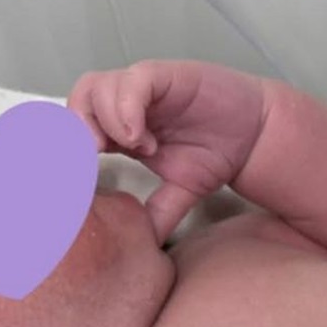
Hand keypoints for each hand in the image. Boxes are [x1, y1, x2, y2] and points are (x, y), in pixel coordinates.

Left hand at [68, 60, 266, 240]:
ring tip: (134, 147)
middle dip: (77, 134)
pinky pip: (132, 82)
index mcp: (120, 131)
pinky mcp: (164, 76)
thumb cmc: (215, 155)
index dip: (71, 155)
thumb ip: (157, 216)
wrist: (254, 137)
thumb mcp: (179, 193)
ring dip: (105, 122)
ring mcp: (142, 89)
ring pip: (96, 88)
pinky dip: (127, 109)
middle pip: (76, 104)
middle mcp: (125, 107)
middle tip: (95, 162)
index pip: (75, 131)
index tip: (79, 184)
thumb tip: (140, 251)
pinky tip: (141, 136)